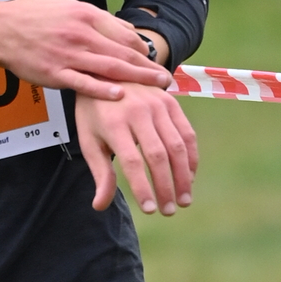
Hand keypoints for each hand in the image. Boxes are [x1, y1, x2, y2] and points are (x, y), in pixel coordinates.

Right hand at [0, 0, 170, 103]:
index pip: (123, 33)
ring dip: (137, 78)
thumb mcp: (66, 7)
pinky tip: (120, 95)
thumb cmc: (32, 17)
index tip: (154, 59)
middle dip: (148, 66)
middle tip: (168, 77)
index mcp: (85, 15)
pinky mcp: (55, 73)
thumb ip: (94, 19)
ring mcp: (68, 54)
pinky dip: (103, 89)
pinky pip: (83, 82)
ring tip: (156, 86)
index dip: (142, 48)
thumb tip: (121, 29)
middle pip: (123, 51)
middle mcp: (81, 34)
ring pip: (110, 67)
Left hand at [76, 85, 199, 216]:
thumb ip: (99, 173)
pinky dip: (191, 157)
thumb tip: (100, 206)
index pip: (132, 161)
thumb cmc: (94, 111)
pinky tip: (189, 177)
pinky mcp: (171, 102)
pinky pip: (187, 133)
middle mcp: (138, 112)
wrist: (107, 70)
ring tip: (184, 200)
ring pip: (177, 146)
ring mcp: (157, 105)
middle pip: (158, 155)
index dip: (143, 187)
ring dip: (184, 176)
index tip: (149, 210)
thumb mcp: (89, 140)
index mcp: (114, 123)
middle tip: (169, 211)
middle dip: (166, 187)